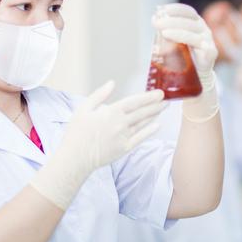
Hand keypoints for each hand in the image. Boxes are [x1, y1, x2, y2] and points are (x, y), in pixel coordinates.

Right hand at [30, 81, 164, 208]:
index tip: (158, 93)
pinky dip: (150, 131)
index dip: (148, 97)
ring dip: (154, 115)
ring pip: (143, 123)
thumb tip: (112, 83)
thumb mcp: (83, 109)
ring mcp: (124, 137)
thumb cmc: (77, 133)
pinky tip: (157, 125)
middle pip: (142, 112)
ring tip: (162, 108)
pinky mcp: (124, 148)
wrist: (76, 158)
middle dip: (155, 104)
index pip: (134, 102)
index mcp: (110, 112)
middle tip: (165, 99)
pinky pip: (141, 138)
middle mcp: (120, 124)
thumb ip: (99, 95)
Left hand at [153, 3, 217, 84]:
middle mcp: (204, 30)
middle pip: (189, 22)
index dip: (176, 9)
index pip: (188, 12)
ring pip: (194, 35)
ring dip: (178, 33)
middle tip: (157, 23)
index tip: (161, 9)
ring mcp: (208, 41)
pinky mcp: (210, 54)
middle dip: (171, 21)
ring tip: (164, 33)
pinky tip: (187, 46)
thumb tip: (154, 20)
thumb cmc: (184, 54)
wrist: (196, 73)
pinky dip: (200, 47)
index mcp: (196, 23)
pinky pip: (206, 49)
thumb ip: (167, 30)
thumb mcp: (175, 39)